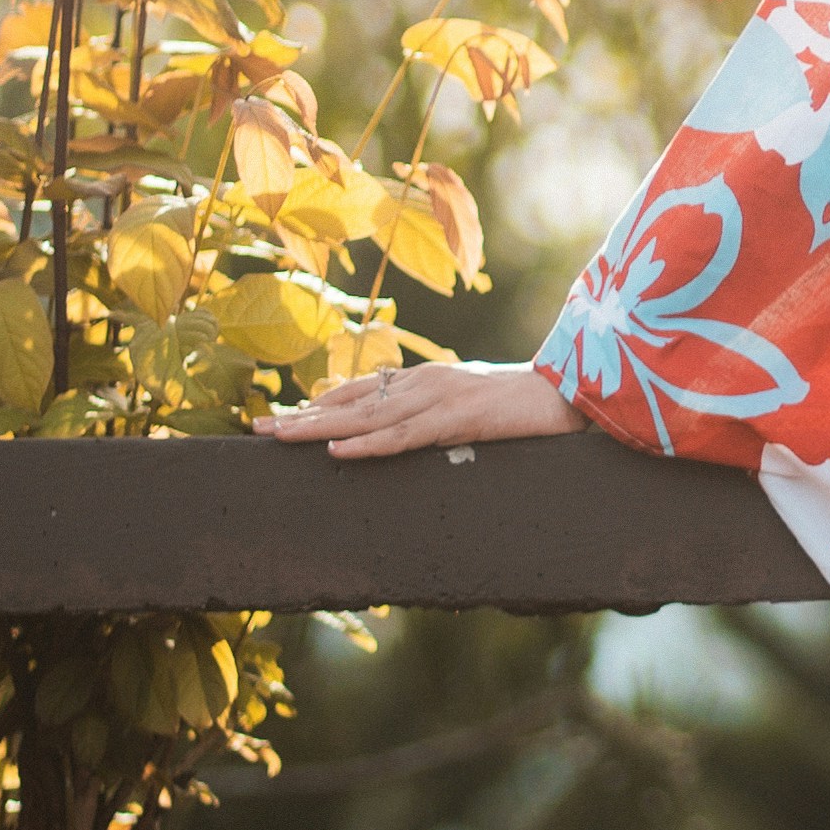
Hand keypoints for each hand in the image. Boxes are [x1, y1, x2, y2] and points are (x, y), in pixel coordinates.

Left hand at [252, 356, 578, 457]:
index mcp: (426, 379)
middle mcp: (425, 382)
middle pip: (352, 402)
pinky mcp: (459, 420)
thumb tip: (406, 430)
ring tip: (281, 437)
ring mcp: (440, 399)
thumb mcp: (470, 406)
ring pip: (367, 418)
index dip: (317, 405)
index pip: (360, 391)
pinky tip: (340, 451)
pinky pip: (405, 436)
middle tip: (258, 430)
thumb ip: (436, 413)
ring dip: (320, 429)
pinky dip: (369, 444)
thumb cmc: (525, 403)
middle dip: (302, 416)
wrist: (572, 392)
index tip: (279, 418)